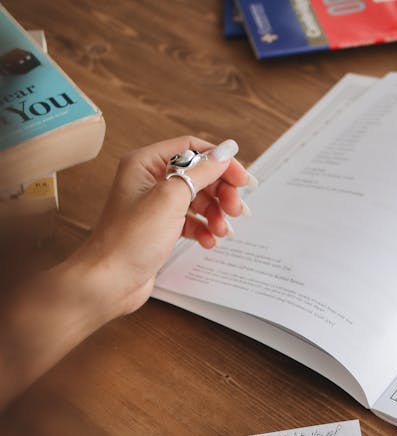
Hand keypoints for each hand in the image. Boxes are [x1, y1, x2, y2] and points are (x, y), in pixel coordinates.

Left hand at [72, 135, 254, 319]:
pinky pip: (190, 222)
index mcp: (146, 163)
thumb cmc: (129, 240)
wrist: (109, 281)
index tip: (242, 180)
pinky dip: (203, 230)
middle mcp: (149, 181)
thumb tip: (225, 152)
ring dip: (215, 214)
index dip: (220, 162)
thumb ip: (201, 172)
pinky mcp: (160, 229)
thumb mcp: (170, 199)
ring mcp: (155, 206)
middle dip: (220, 192)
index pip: (192, 149)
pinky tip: (209, 242)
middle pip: (198, 175)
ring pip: (197, 200)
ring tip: (222, 231)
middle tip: (236, 210)